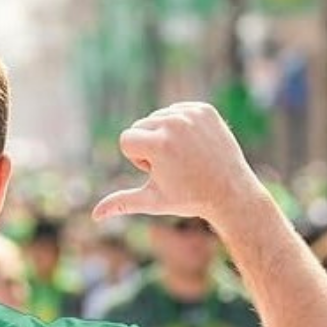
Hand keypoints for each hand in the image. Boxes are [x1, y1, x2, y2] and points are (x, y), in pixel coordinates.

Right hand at [92, 103, 259, 225]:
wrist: (231, 192)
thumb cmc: (189, 199)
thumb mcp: (152, 201)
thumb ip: (122, 203)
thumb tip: (95, 216)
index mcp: (158, 144)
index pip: (126, 139)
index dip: (138, 159)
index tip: (159, 171)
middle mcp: (174, 124)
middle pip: (141, 126)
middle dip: (151, 146)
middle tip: (176, 166)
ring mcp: (191, 114)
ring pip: (159, 117)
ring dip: (166, 135)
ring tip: (187, 156)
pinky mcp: (205, 110)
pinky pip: (178, 111)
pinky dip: (182, 126)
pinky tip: (196, 145)